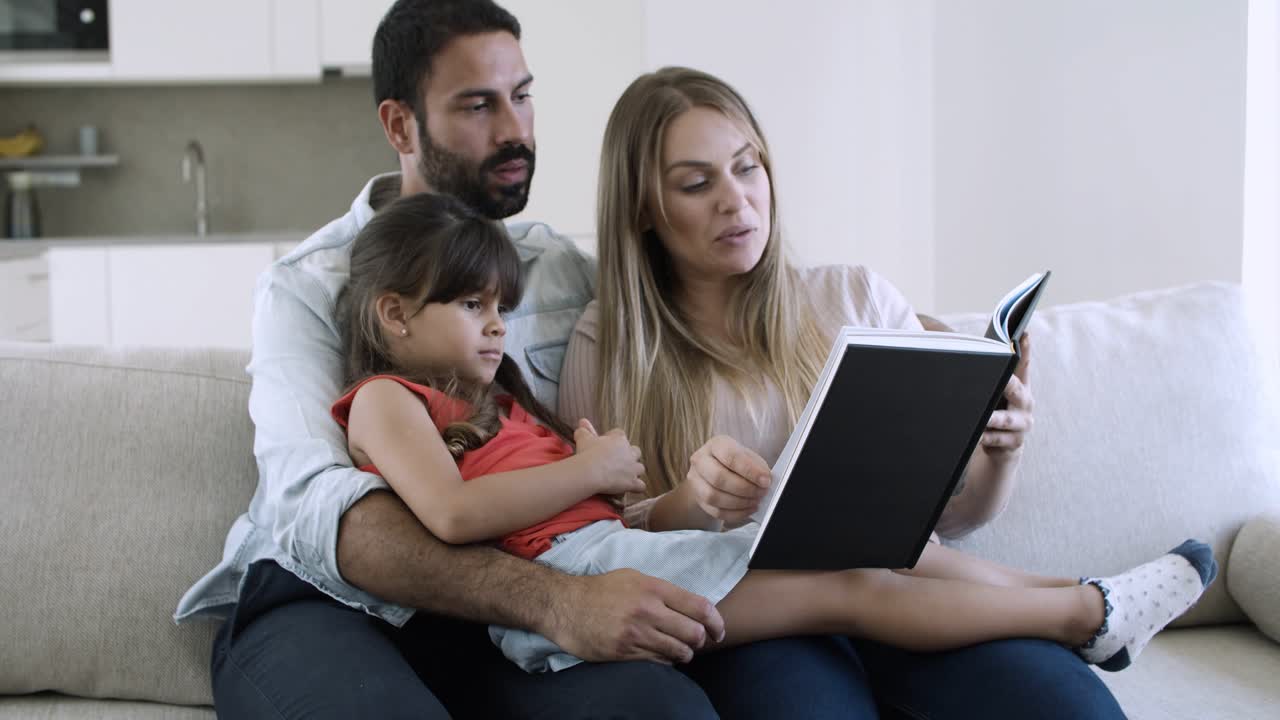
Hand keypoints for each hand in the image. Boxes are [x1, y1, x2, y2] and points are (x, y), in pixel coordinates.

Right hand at [546, 569, 725, 664]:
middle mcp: (647, 610)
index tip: (719, 631)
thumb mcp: (634, 578)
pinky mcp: (624, 652)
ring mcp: (635, 633)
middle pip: (693, 633)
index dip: (716, 622)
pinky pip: (658, 662)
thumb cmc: (601, 590)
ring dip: (684, 654)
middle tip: (698, 642)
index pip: (699, 606)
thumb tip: (691, 606)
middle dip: (700, 641)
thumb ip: (662, 591)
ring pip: (678, 652)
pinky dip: (666, 661)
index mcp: (653, 588)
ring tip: (680, 651)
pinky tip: (662, 656)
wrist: (565, 605)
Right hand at [574, 419, 645, 496]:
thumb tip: (582, 421)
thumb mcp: (583, 438)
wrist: (591, 471)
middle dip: (629, 456)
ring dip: (635, 471)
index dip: (613, 439)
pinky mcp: (632, 482)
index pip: (620, 434)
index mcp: (619, 439)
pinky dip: (637, 487)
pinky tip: (632, 488)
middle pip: (636, 451)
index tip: (604, 445)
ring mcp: (632, 468)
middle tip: (617, 461)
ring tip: (625, 475)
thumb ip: (585, 430)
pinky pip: (641, 485)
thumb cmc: (587, 453)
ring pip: (640, 468)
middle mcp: (629, 452)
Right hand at [682, 435, 771, 523]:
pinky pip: (715, 511)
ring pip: (713, 496)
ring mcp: (695, 480)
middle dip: (744, 488)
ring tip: (755, 501)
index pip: (730, 456)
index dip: (750, 470)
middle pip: (718, 477)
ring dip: (739, 502)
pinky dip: (735, 513)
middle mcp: (701, 460)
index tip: (765, 480)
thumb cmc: (736, 462)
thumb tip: (765, 479)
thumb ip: (757, 466)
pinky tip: (748, 509)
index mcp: (716, 445)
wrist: (716, 471)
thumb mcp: (748, 456)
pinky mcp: (698, 499)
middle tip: (761, 492)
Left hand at [981, 331, 1034, 456]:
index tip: (1024, 334)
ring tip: (980, 415)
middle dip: (1006, 384)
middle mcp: (1025, 404)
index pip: (1024, 366)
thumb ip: (991, 379)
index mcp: (1021, 388)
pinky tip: (974, 435)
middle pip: (1016, 390)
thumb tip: (966, 353)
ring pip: (1005, 419)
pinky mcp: (1014, 443)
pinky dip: (984, 437)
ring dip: (991, 417)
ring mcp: (1022, 425)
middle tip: (998, 377)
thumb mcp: (995, 396)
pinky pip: (996, 439)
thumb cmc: (994, 413)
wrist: (1003, 448)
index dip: (1025, 350)